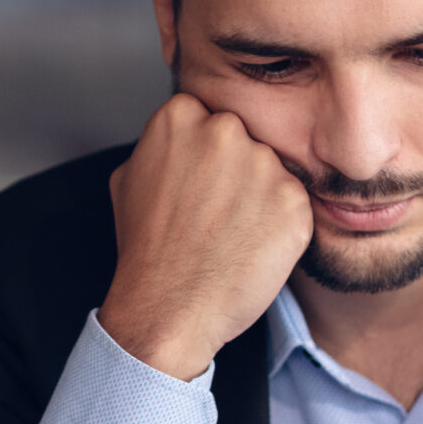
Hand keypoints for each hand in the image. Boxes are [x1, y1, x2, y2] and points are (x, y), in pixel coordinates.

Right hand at [98, 94, 312, 379]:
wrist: (168, 308)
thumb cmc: (146, 251)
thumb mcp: (128, 180)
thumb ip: (159, 147)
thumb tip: (178, 142)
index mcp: (179, 115)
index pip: (210, 119)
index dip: (206, 157)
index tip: (199, 185)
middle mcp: (224, 130)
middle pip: (245, 138)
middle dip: (236, 171)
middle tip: (217, 214)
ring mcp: (262, 163)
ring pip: (271, 171)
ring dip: (260, 199)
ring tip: (232, 235)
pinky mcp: (294, 200)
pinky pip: (294, 204)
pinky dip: (280, 226)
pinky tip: (251, 248)